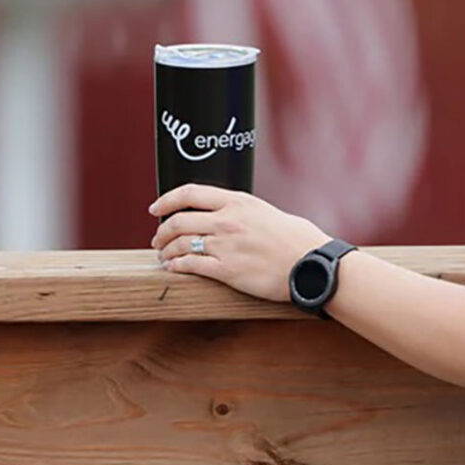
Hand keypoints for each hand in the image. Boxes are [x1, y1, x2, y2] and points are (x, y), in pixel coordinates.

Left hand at [148, 184, 331, 302]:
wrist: (310, 263)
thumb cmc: (294, 239)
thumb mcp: (264, 211)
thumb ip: (240, 211)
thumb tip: (223, 214)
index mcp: (237, 201)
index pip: (190, 193)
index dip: (167, 200)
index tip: (155, 208)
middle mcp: (227, 220)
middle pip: (179, 220)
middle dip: (162, 231)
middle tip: (157, 239)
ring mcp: (225, 245)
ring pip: (180, 244)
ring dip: (166, 251)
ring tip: (163, 257)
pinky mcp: (226, 270)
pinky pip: (190, 266)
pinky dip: (176, 267)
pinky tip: (173, 269)